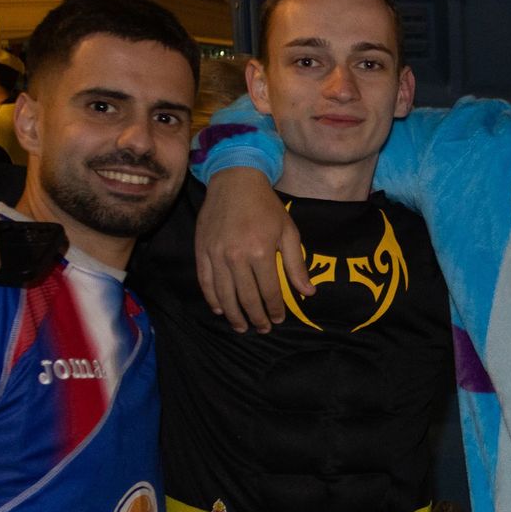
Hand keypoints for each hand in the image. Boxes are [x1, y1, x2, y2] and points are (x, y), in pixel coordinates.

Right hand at [194, 167, 310, 332]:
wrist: (235, 182)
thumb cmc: (266, 206)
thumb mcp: (289, 232)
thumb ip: (296, 265)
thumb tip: (309, 292)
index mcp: (261, 252)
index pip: (269, 292)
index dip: (274, 309)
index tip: (278, 319)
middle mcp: (236, 257)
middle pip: (246, 298)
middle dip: (256, 317)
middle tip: (262, 329)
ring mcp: (216, 254)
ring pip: (224, 295)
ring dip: (234, 315)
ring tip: (242, 327)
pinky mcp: (201, 250)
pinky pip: (205, 281)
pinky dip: (212, 299)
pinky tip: (220, 309)